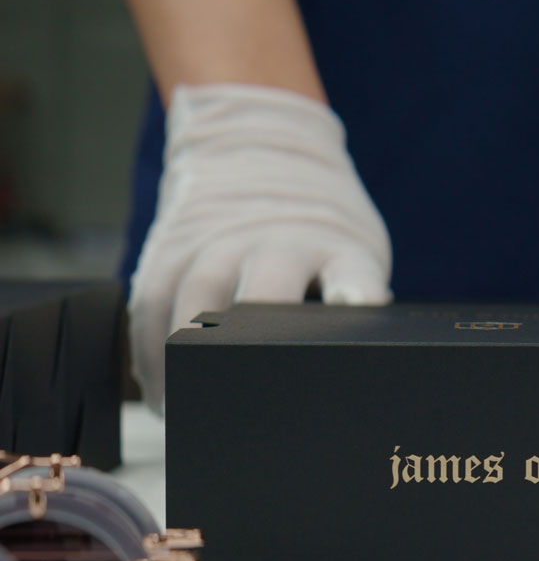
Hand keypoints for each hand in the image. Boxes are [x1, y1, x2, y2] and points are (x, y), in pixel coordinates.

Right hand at [128, 83, 391, 410]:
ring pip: (191, 304)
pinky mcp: (170, 248)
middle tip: (250, 412)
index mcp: (333, 246)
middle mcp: (272, 241)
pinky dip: (152, 356)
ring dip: (186, 367)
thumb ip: (356, 300)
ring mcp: (215, 241)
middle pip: (260, 300)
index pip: (352, 276)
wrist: (257, 144)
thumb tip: (366, 372)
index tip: (349, 320)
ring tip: (189, 417)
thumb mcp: (354, 249)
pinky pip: (151, 305)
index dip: (353, 301)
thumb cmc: (318, 226)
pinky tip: (164, 397)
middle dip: (252, 355)